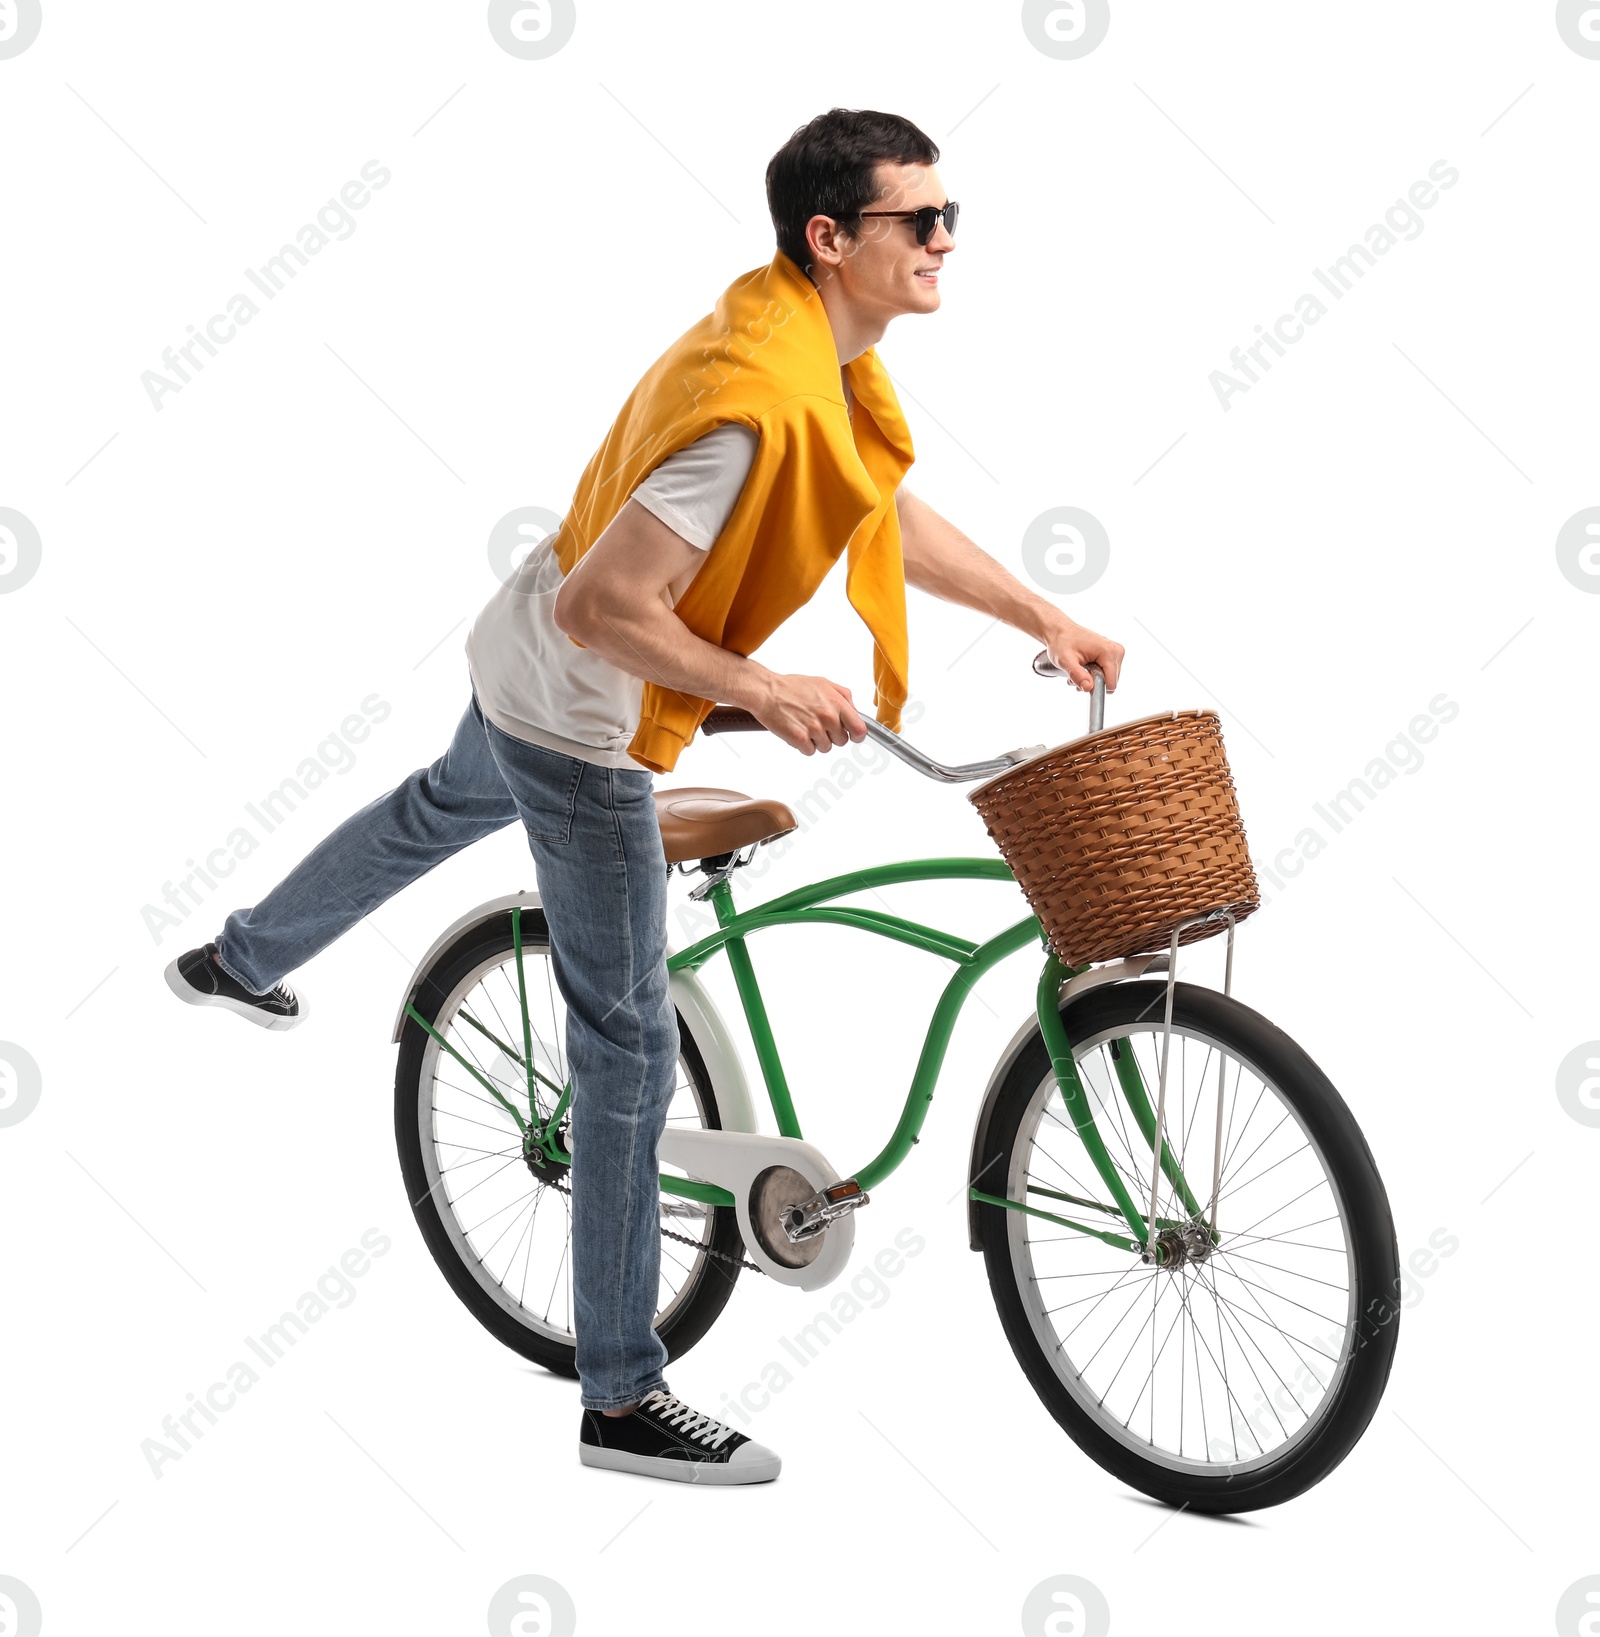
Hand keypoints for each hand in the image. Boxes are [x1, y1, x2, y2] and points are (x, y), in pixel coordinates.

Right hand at [746, 673, 867, 754]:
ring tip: (805, 726)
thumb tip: (854, 713)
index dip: (857, 735)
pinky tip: (797, 732)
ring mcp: (814, 729)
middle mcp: (828, 716)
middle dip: (832, 735)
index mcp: (836, 703)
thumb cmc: (792, 687)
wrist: (767, 691)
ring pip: (826, 748)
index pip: (859, 729)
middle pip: (842, 741)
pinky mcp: (799, 739)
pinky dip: (803, 745)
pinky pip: (810, 751)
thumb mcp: (823, 683)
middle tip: (818, 724)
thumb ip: (843, 697)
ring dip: (816, 741)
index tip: (853, 736)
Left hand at [1044, 620, 1124, 692]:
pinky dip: (1095, 674)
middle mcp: (1116, 650)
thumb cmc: (1062, 643)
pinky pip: (1107, 672)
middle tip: (1078, 673)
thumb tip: (1089, 688)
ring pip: (1108, 678)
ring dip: (1093, 678)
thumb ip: (1077, 675)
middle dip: (1093, 682)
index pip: (1111, 683)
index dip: (1096, 687)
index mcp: (1108, 651)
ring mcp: (1116, 652)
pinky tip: (1085, 667)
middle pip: (1110, 681)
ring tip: (1080, 669)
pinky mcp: (1113, 653)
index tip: (1082, 682)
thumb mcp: (1065, 661)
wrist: (1061, 631)